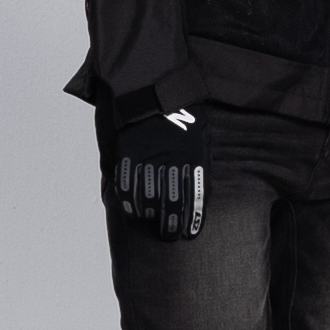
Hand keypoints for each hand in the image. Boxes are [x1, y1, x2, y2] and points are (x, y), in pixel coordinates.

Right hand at [114, 107, 208, 240]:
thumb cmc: (184, 119)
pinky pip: (127, 186)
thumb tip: (200, 196)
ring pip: (149, 199)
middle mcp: (172, 162)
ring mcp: (149, 160)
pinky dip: (130, 203)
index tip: (190, 233)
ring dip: (151, 216)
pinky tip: (135, 211)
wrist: (156, 94)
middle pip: (172, 204)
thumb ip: (200, 167)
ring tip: (153, 222)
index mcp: (194, 159)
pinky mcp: (129, 156)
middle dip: (171, 226)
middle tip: (170, 235)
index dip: (193, 219)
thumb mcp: (201, 140)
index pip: (195, 198)